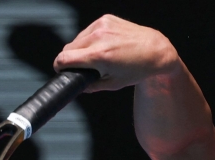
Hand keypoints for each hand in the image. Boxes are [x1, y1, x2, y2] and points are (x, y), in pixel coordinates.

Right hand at [53, 15, 180, 91]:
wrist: (155, 50)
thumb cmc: (138, 69)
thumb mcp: (114, 84)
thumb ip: (92, 86)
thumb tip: (79, 86)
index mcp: (99, 56)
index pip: (64, 58)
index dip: (59, 66)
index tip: (60, 69)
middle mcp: (99, 37)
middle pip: (68, 48)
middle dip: (71, 58)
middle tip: (81, 67)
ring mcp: (102, 25)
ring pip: (77, 38)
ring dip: (80, 48)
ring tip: (95, 56)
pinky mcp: (106, 18)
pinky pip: (88, 30)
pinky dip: (90, 39)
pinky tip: (102, 45)